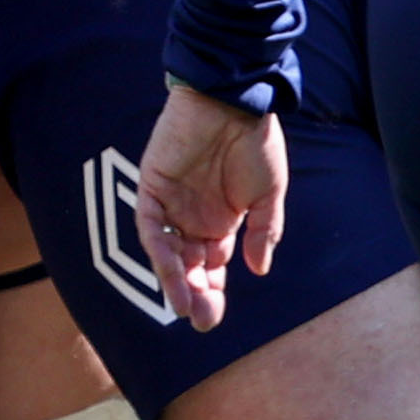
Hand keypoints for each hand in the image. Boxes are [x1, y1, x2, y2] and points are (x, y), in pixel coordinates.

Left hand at [134, 79, 284, 325]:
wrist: (234, 98)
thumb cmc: (255, 140)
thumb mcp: (269, 193)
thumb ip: (264, 231)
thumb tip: (258, 270)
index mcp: (221, 220)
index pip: (212, 267)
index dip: (212, 292)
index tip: (213, 318)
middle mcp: (193, 217)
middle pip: (189, 266)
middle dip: (195, 294)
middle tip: (202, 321)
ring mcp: (171, 203)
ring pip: (168, 253)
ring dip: (175, 282)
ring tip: (187, 309)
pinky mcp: (151, 187)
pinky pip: (151, 227)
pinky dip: (160, 254)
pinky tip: (172, 277)